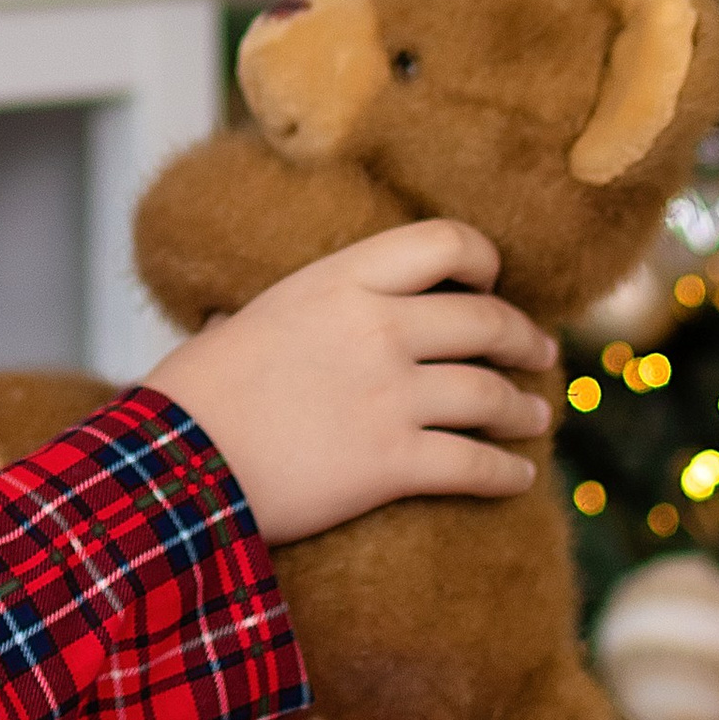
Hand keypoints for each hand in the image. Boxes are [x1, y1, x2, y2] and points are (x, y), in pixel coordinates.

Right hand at [141, 219, 556, 544]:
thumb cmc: (202, 388)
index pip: (443, 242)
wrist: (179, 460)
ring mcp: (390, 395)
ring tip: (536, 416)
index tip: (493, 280)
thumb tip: (292, 314)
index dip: (481, 260)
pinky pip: (473, 464)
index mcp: (341, 278)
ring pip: (490, 394)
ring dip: (523, 408)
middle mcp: (378, 327)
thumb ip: (298, 308)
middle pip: (483, 320)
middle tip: (539, 351)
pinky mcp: (392, 463)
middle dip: (523, 339)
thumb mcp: (252, 315)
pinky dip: (506, 472)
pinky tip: (518, 477)